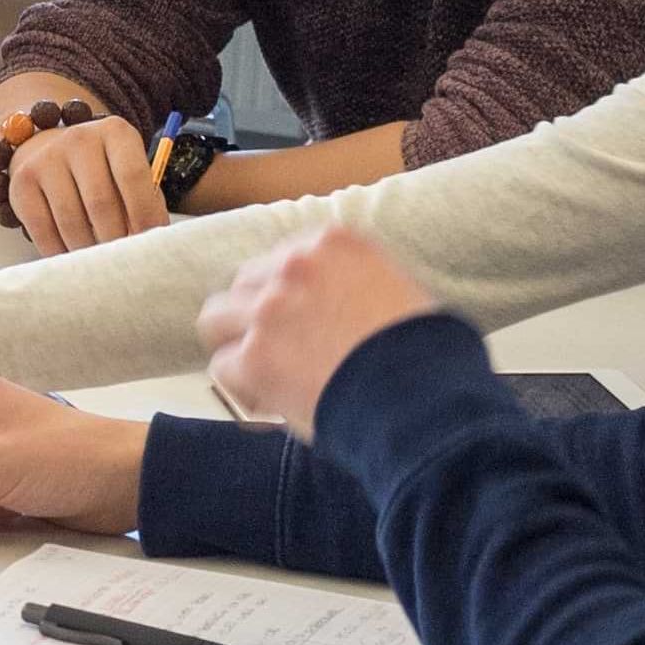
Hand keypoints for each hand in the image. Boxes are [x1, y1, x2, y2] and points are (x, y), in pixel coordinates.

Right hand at [0, 108, 161, 253]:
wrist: (54, 151)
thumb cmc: (104, 173)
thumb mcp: (128, 174)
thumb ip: (143, 200)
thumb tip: (149, 241)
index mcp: (115, 132)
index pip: (133, 176)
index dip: (144, 214)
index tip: (150, 242)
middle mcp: (79, 139)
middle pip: (101, 202)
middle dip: (116, 240)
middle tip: (123, 261)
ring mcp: (46, 158)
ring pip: (71, 221)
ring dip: (87, 251)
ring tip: (99, 263)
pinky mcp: (22, 181)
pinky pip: (42, 229)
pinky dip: (59, 253)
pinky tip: (71, 259)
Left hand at [198, 223, 442, 438]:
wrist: (422, 398)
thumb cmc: (427, 355)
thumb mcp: (402, 290)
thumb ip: (361, 282)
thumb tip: (347, 306)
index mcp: (333, 242)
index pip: (284, 257)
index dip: (287, 292)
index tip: (299, 319)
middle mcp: (295, 265)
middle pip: (246, 282)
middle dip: (256, 314)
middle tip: (276, 349)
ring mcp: (270, 308)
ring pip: (216, 318)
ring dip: (235, 344)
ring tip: (258, 374)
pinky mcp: (254, 355)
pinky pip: (223, 367)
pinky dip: (241, 387)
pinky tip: (268, 402)